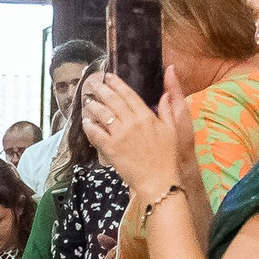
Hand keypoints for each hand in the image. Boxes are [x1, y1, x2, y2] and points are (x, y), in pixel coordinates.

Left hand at [82, 67, 189, 195]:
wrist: (160, 180)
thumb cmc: (168, 156)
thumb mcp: (174, 129)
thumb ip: (168, 108)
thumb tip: (166, 92)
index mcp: (147, 116)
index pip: (129, 95)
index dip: (117, 84)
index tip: (108, 77)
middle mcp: (132, 122)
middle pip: (112, 101)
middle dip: (101, 90)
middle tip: (92, 85)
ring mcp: (120, 135)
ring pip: (102, 114)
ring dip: (93, 106)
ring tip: (87, 101)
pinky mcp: (111, 149)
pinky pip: (96, 134)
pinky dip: (89, 126)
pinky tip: (85, 122)